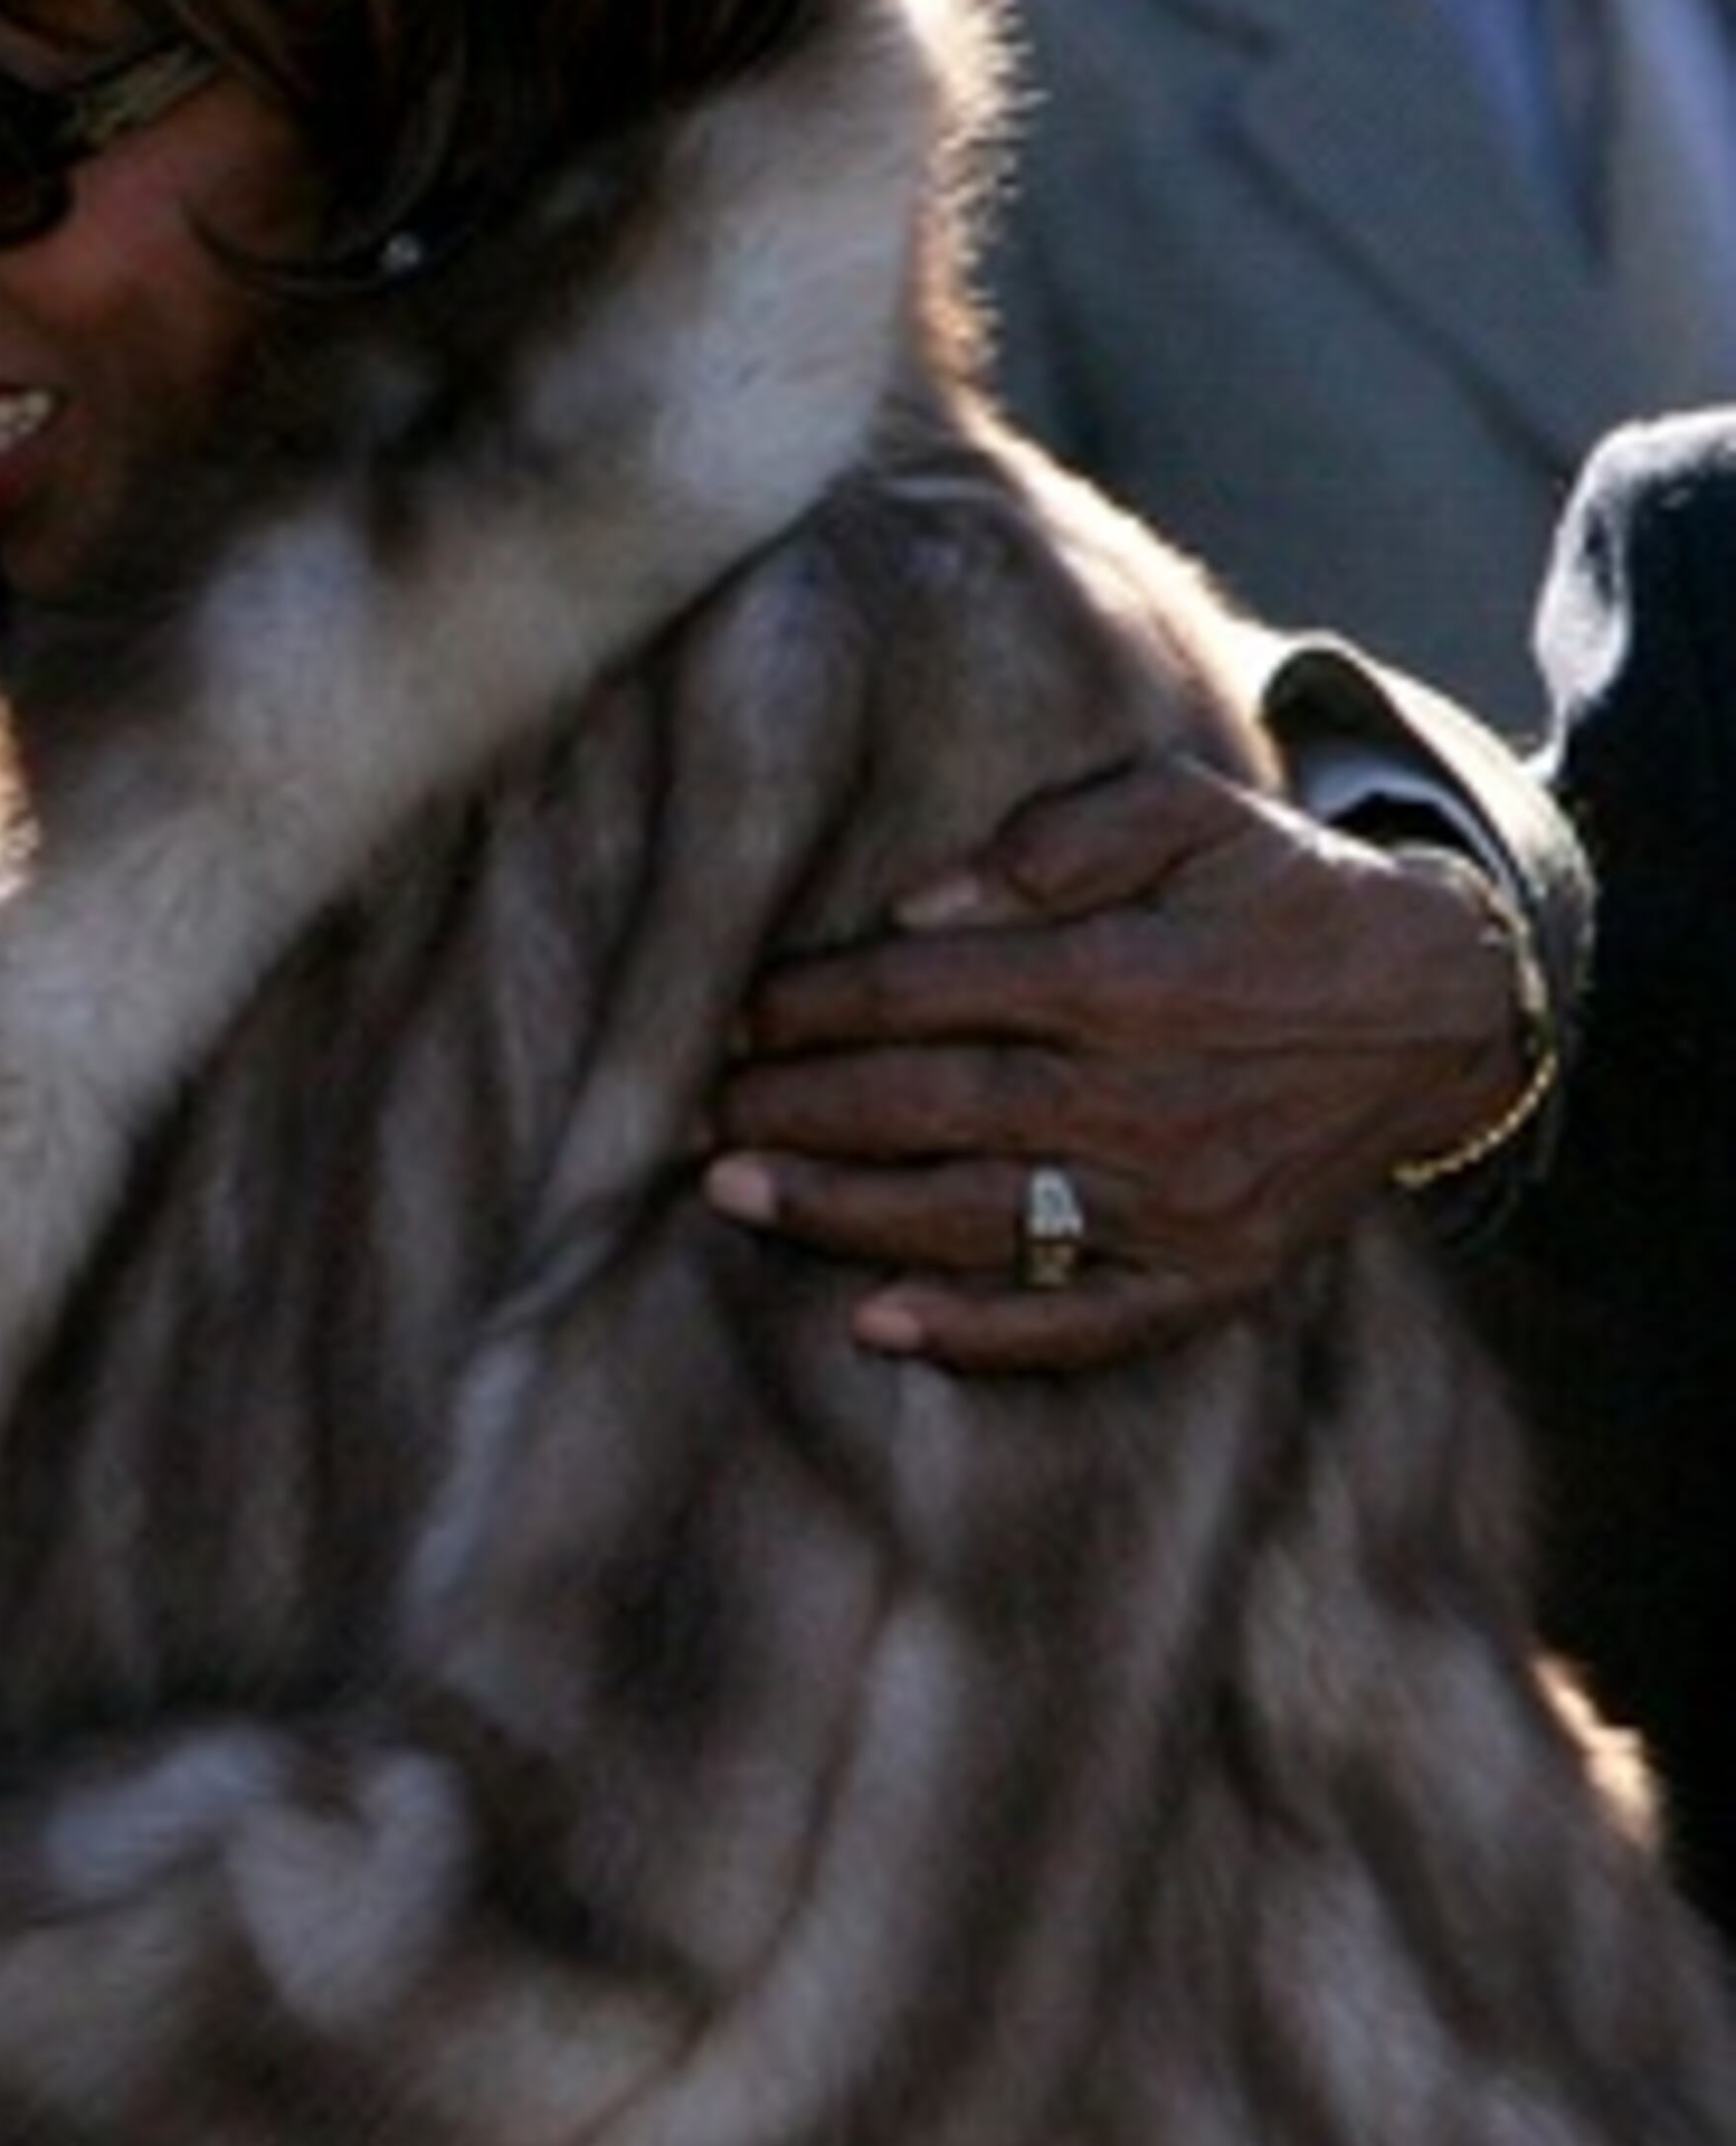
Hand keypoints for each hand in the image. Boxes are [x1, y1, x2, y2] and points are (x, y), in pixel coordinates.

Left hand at [704, 753, 1524, 1371]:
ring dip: (845, 1214)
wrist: (1448, 1010)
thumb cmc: (1289, 895)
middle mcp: (1143, 1097)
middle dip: (801, 1112)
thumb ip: (1060, 838)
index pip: (928, 993)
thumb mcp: (1194, 812)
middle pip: (931, 1106)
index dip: (818, 1004)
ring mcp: (1177, 1201)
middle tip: (697, 1117)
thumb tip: (920, 905)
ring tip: (738, 1196)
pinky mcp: (1211, 1276)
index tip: (735, 1015)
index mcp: (1127, 976)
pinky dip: (978, 1333)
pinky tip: (881, 1327)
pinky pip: (1081, 1321)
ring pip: (978, 1216)